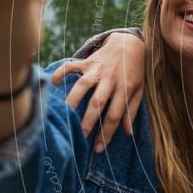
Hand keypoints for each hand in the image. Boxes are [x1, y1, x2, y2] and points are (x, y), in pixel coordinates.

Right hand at [51, 33, 146, 150]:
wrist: (129, 44)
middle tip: (80, 137)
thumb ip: (132, 110)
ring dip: (73, 101)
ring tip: (64, 116)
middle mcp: (111, 79)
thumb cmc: (135, 72)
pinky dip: (60, 73)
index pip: (115, 115)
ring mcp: (97, 69)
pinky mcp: (87, 61)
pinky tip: (53, 85)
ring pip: (83, 86)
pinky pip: (70, 66)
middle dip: (88, 121)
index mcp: (125, 88)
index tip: (98, 148)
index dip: (107, 133)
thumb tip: (128, 133)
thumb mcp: (139, 91)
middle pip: (98, 102)